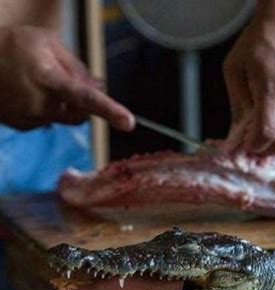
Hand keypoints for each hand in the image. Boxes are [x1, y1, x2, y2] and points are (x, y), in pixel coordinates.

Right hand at [0, 26, 133, 130]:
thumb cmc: (12, 46)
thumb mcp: (47, 43)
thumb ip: (77, 67)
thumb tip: (100, 87)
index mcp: (48, 79)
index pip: (86, 98)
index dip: (110, 110)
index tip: (128, 123)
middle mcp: (41, 104)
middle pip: (81, 112)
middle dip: (83, 101)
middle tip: (66, 79)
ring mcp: (31, 118)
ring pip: (64, 117)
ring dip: (62, 103)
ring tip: (39, 82)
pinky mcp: (23, 126)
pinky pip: (48, 120)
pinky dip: (47, 109)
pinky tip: (29, 93)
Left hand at [223, 0, 274, 153]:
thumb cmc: (258, 39)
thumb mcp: (236, 68)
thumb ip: (237, 104)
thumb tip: (235, 134)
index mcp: (271, 87)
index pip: (267, 132)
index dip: (255, 146)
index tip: (245, 147)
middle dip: (269, 151)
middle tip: (256, 148)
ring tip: (266, 131)